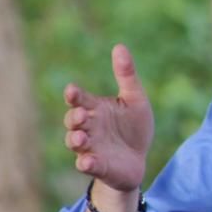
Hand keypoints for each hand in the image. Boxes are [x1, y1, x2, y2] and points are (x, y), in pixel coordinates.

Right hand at [63, 44, 153, 191]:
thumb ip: (126, 76)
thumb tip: (119, 46)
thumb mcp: (135, 100)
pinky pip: (86, 164)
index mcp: (95, 109)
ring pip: (74, 142)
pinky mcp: (97, 165)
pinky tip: (87, 161)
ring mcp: (90, 147)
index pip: (79, 99)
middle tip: (80, 115)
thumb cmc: (133, 128)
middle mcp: (88, 127)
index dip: (73, 95)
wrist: (139, 160)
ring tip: (81, 137)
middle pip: (72, 120)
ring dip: (75, 139)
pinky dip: (86, 163)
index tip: (72, 90)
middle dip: (73, 118)